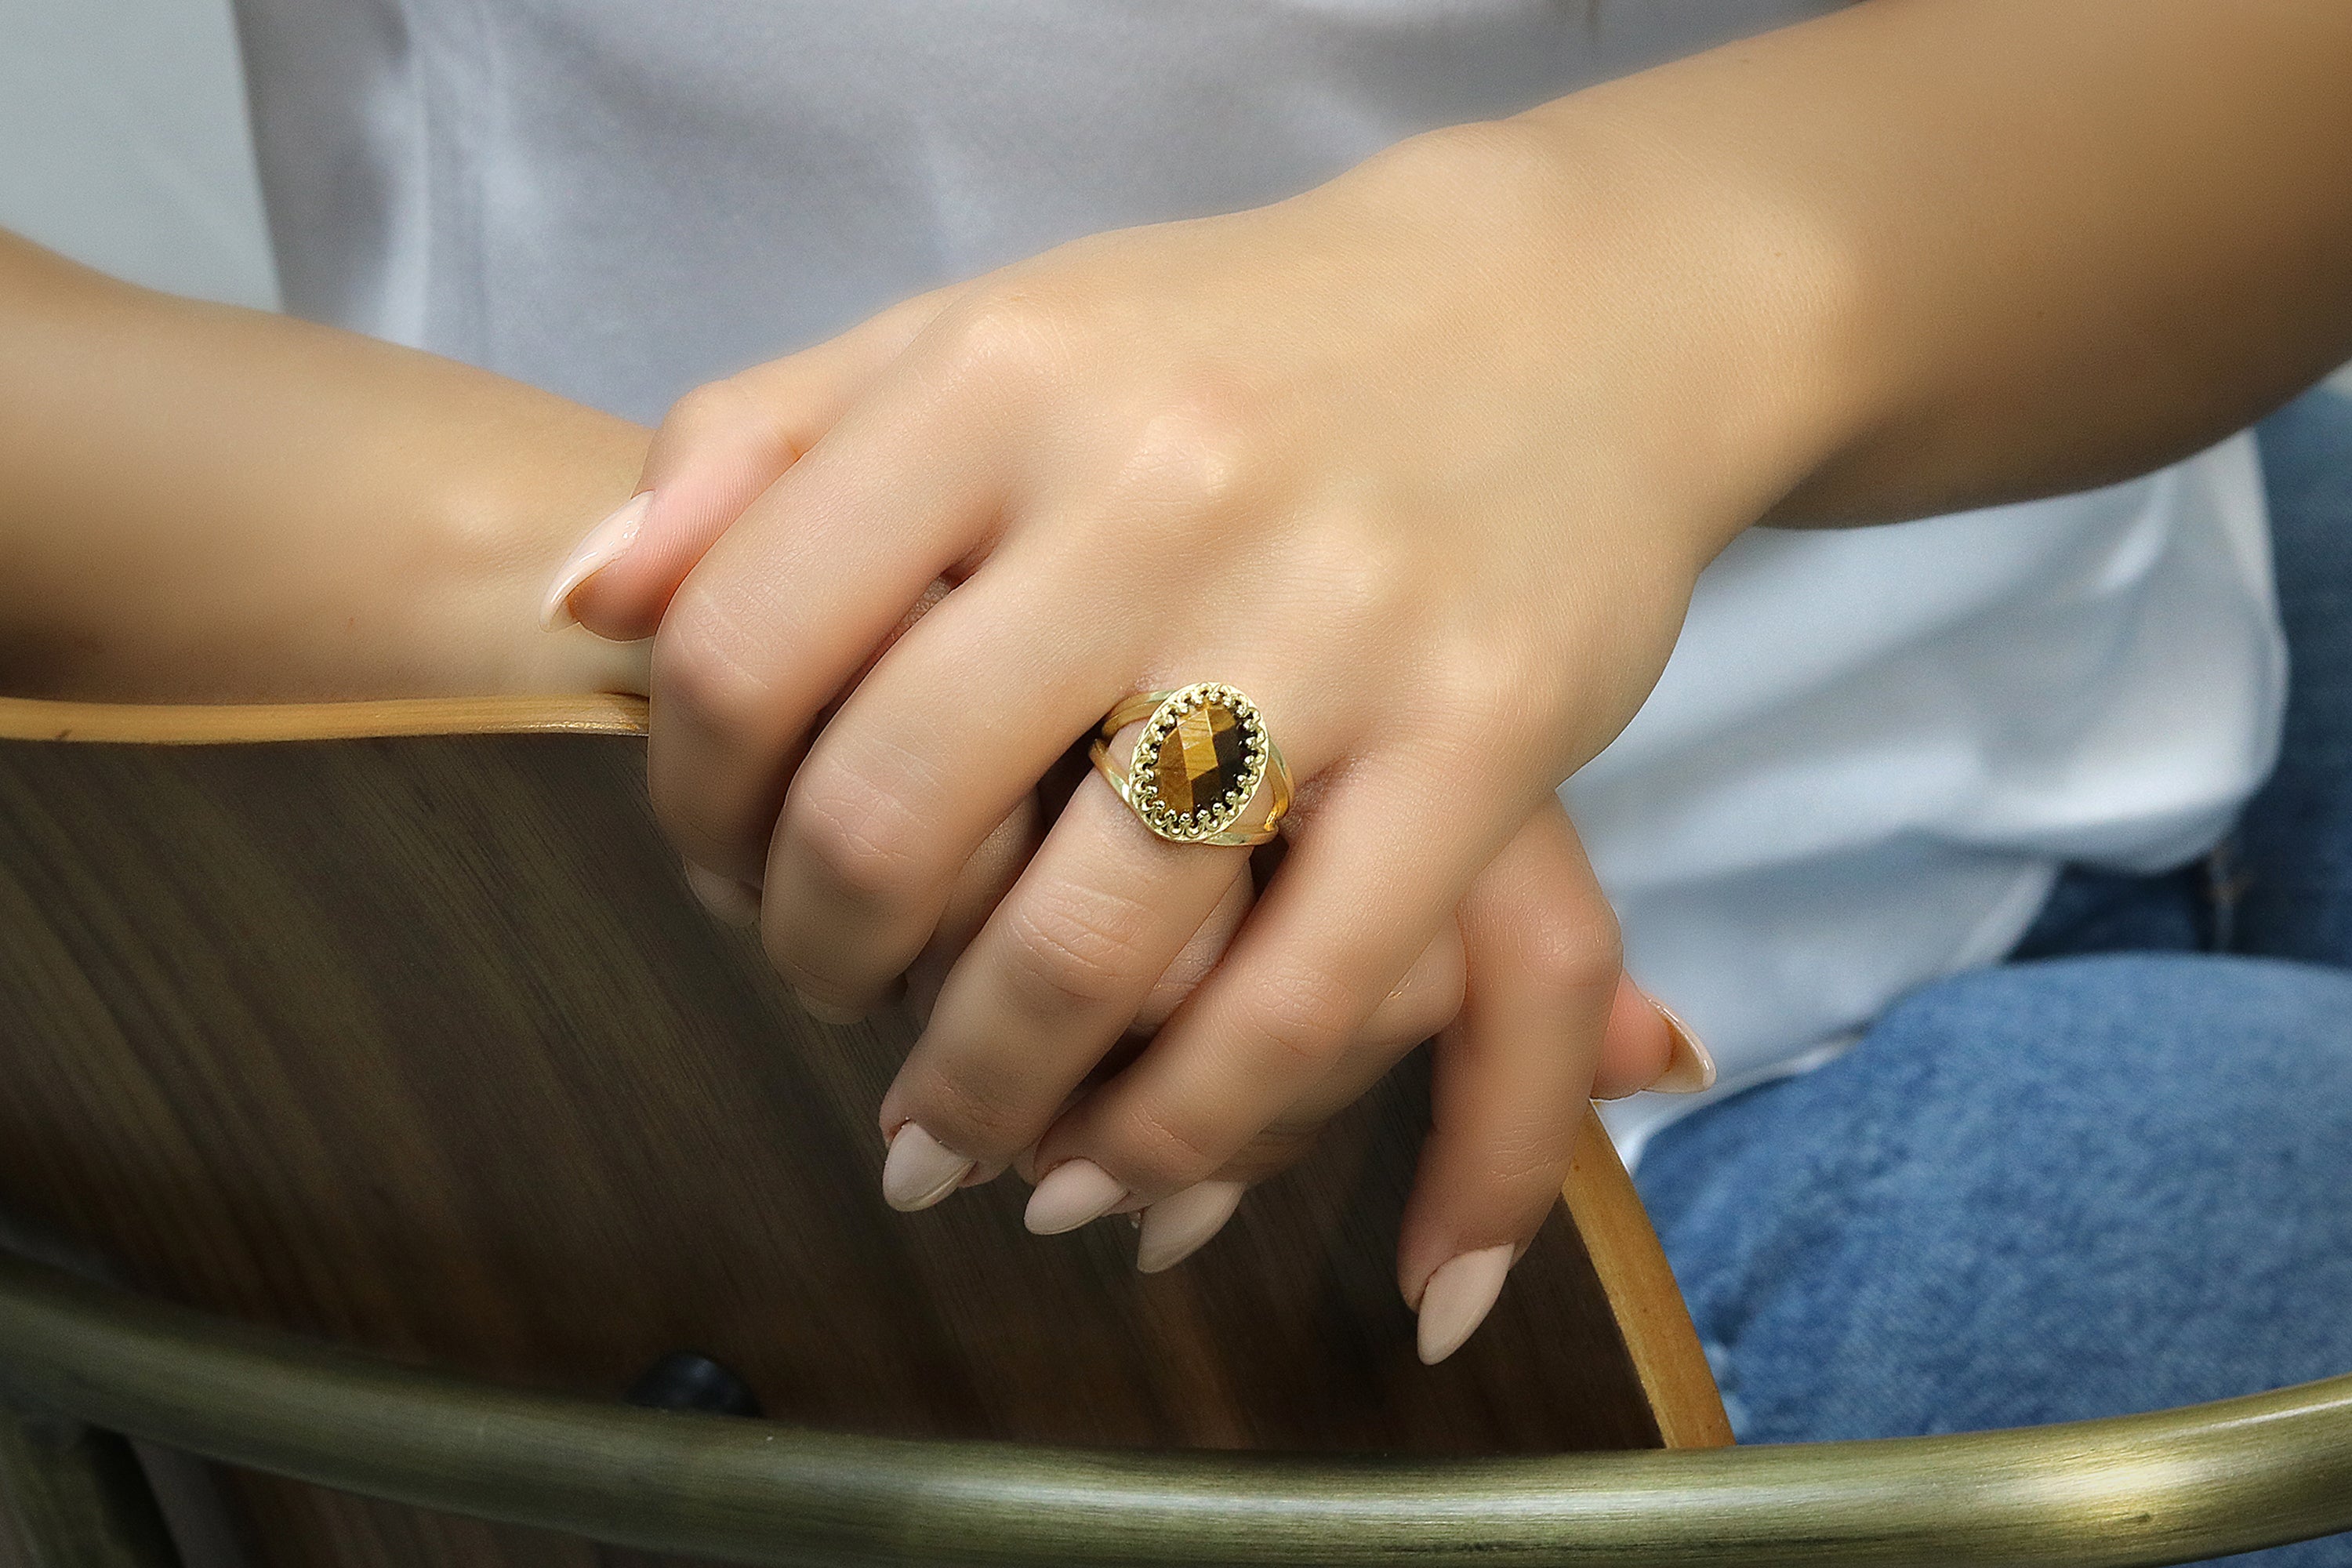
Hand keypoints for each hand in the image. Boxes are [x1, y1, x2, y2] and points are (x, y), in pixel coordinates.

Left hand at [560, 114, 1768, 1355]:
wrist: (1568, 309)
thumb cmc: (1244, 343)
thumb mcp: (990, 333)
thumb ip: (764, 442)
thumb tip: (591, 604)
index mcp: (998, 380)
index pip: (739, 647)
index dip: (690, 809)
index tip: (724, 869)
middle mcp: (1153, 491)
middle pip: (886, 819)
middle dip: (819, 965)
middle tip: (833, 1001)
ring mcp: (1327, 623)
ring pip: (1085, 945)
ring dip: (982, 1094)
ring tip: (949, 1140)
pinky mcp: (1483, 742)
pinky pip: (1300, 1003)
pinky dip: (1190, 1129)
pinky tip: (1123, 1178)